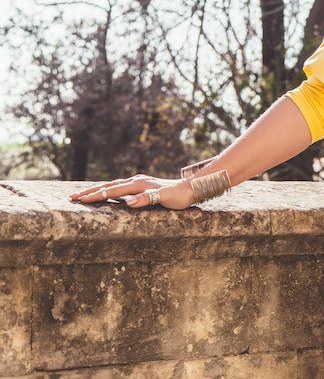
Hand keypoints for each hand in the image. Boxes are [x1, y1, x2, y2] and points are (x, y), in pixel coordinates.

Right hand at [68, 174, 195, 209]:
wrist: (191, 188)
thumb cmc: (178, 196)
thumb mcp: (164, 198)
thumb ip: (147, 199)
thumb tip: (129, 202)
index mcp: (138, 185)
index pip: (112, 190)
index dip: (95, 195)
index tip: (80, 200)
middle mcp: (136, 181)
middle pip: (109, 186)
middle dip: (90, 192)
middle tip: (72, 197)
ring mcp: (139, 182)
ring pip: (113, 185)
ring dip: (98, 189)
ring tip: (84, 194)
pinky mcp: (142, 185)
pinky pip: (121, 186)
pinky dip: (109, 188)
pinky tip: (106, 191)